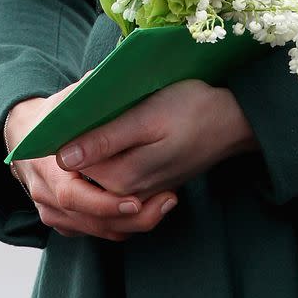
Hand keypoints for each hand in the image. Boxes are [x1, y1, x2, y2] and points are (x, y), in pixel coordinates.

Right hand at [4, 82, 177, 243]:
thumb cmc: (53, 116)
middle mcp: (45, 195)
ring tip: (165, 206)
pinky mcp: (64, 221)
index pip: (72, 196)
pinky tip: (148, 210)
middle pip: (89, 220)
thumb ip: (84, 96)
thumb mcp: (66, 102)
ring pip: (95, 231)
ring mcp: (52, 212)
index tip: (136, 200)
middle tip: (164, 204)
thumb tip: (104, 80)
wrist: (25, 138)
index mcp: (45, 167)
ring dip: (131, 224)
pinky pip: (95, 232)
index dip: (105, 202)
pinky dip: (121, 226)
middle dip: (128, 218)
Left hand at [54, 79, 259, 199]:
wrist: (233, 121)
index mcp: (122, 177)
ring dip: (97, 148)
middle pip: (83, 171)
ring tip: (114, 115)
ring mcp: (141, 191)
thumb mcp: (147, 116)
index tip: (80, 105)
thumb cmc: (191, 109)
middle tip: (99, 105)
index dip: (67, 133)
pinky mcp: (151, 184)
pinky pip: (117, 176)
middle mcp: (128, 192)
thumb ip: (106, 140)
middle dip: (81, 140)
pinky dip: (112, 156)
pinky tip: (125, 130)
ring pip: (100, 173)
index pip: (71, 164)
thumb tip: (63, 158)